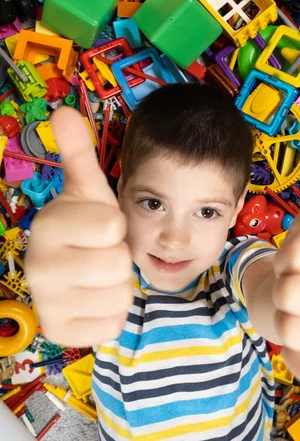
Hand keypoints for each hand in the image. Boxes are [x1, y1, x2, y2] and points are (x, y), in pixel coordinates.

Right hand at [25, 107, 131, 346]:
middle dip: (118, 258)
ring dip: (117, 286)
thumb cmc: (89, 226)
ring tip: (98, 276)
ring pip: (119, 297)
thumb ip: (78, 152)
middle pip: (117, 265)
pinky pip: (112, 324)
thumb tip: (62, 110)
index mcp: (47, 225)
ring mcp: (46, 304)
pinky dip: (110, 313)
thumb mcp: (89, 189)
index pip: (112, 227)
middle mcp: (37, 267)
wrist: (76, 268)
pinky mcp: (60, 333)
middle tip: (100, 253)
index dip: (115, 227)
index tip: (99, 227)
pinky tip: (93, 300)